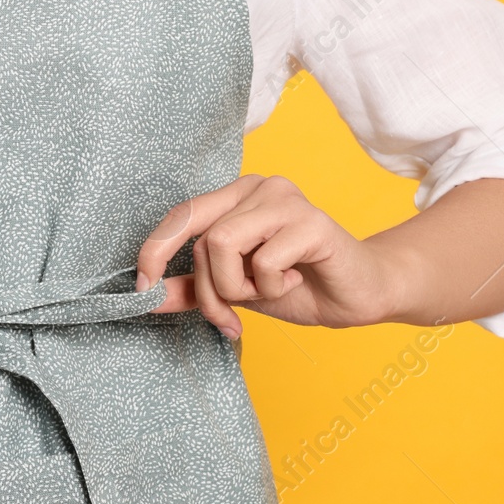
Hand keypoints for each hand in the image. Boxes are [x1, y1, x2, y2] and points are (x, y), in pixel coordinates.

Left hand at [136, 174, 407, 336]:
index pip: (181, 215)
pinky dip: (272, 287)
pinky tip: (296, 282)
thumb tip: (145, 296)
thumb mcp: (235, 291)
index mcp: (236, 195)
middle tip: (229, 317)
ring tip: (268, 290)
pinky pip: (264, 260)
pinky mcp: (311, 221)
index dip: (155, 250)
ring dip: (239, 287)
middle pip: (201, 238)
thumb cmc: (298, 286)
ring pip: (223, 244)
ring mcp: (285, 199)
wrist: (359, 296)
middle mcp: (258, 186)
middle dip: (209, 291)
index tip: (144, 287)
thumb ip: (193, 288)